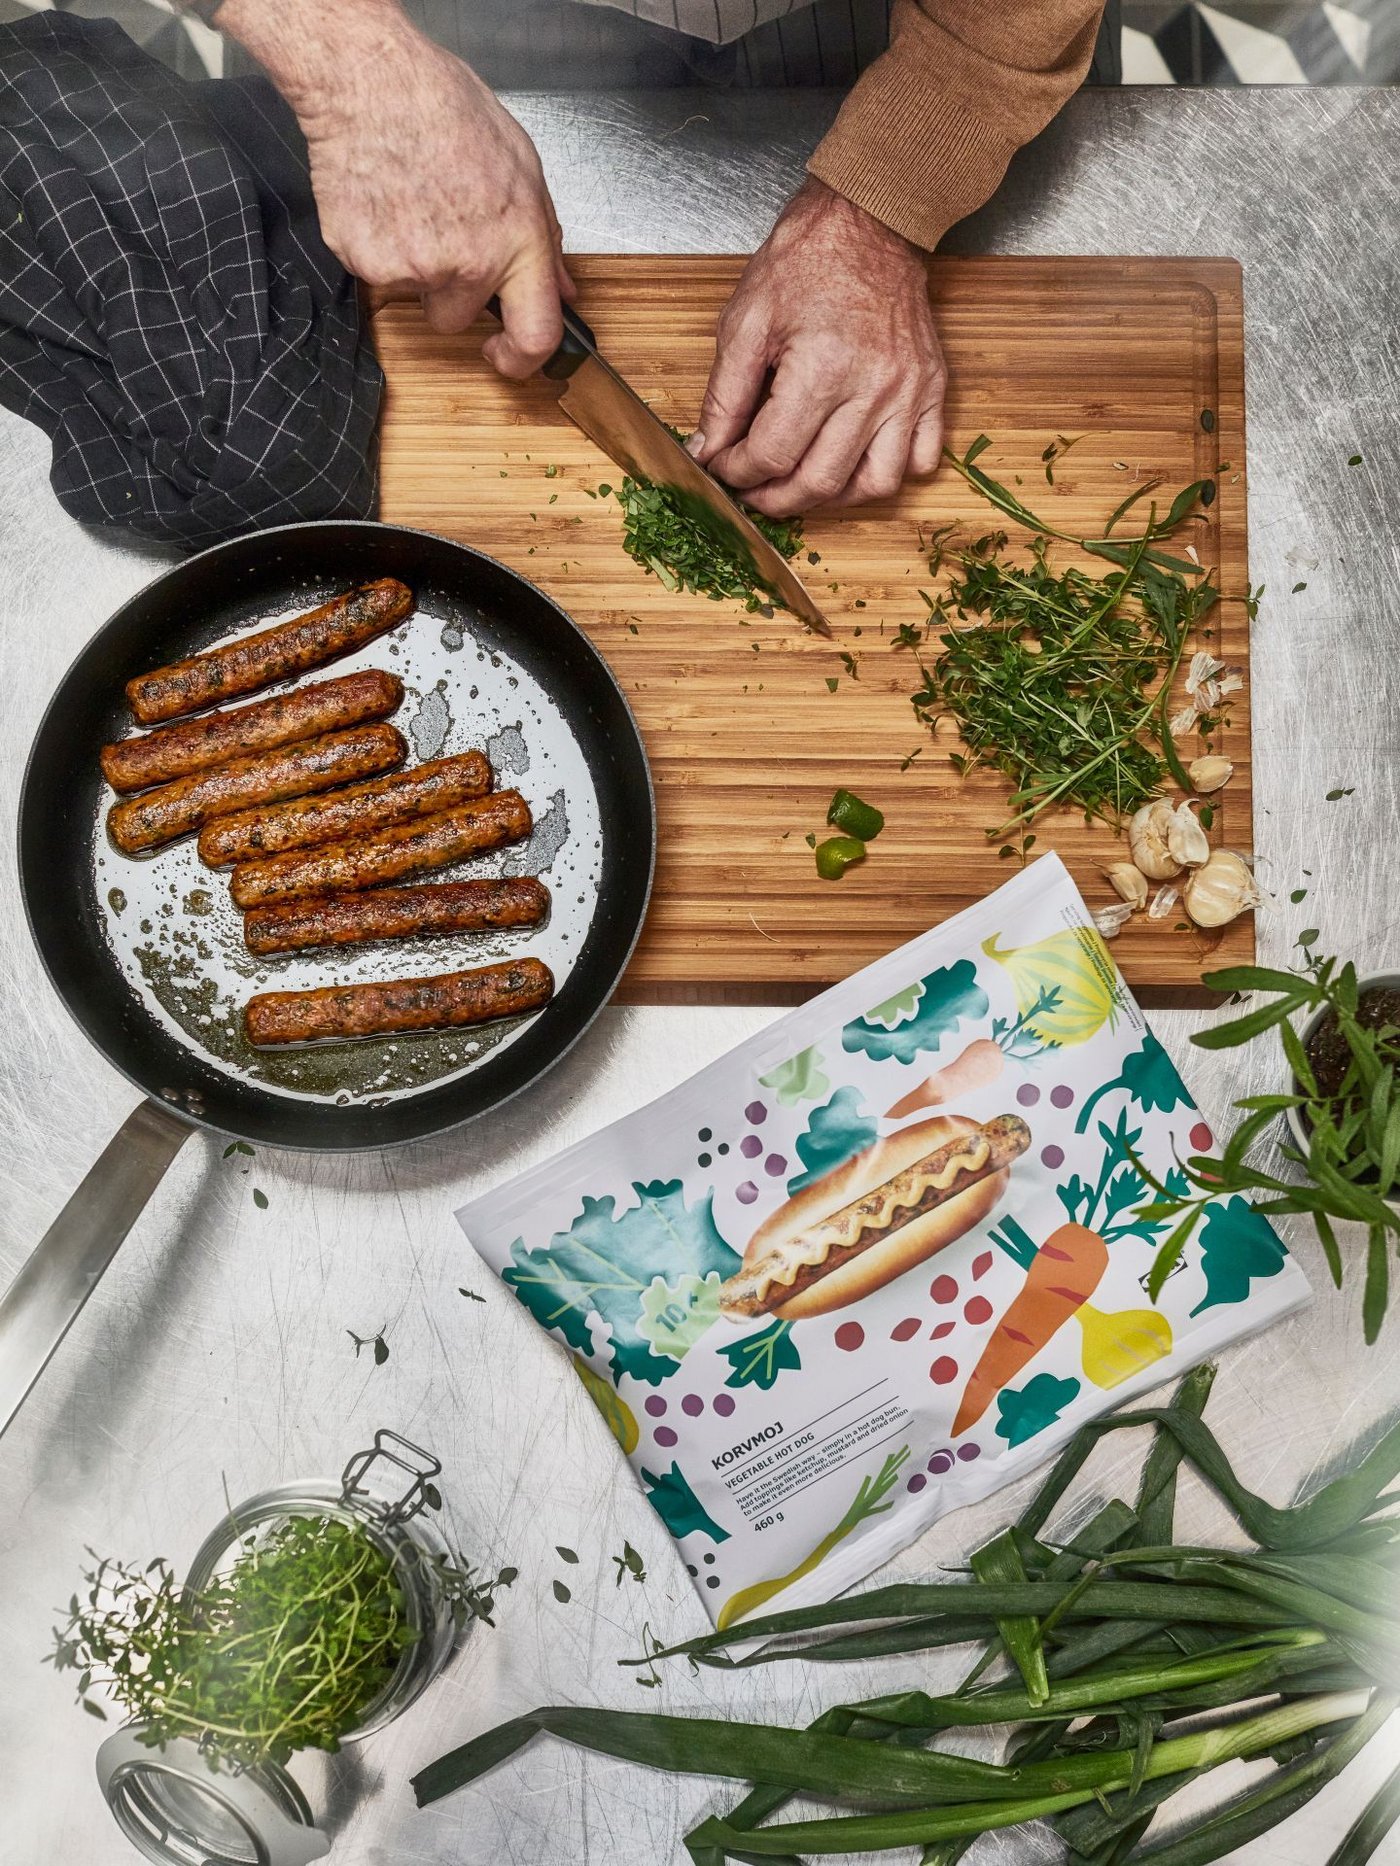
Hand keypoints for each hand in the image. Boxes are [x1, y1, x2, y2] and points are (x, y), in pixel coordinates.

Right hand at [219, 0, 570, 376]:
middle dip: (450, 290)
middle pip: (455, 320)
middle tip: (440, 230)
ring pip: (414, 295)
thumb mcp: (522, 166)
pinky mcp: (364, 262)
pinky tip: (383, 200)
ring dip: (413, 265)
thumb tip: (560, 288)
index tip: (506, 355)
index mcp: (516, 242)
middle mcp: (467, 264)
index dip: (522, 360)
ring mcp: (412, 268)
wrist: (371, 82)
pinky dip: (377, 246)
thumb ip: (543, 238)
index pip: (536, 334)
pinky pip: (375, 274)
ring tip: (411, 202)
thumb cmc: (444, 108)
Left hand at [689, 178, 944, 515]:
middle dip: (776, 498)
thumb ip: (723, 395)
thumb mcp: (745, 321)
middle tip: (753, 490)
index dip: (738, 473)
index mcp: (822, 368)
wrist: (869, 220)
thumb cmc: (805, 262)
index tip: (723, 467)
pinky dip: (887, 473)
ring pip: (874, 485)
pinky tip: (855, 461)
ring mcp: (908, 393)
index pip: (773, 454)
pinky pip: (920, 459)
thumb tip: (707, 449)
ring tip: (803, 483)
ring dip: (833, 499)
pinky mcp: (931, 389)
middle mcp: (872, 388)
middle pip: (819, 481)